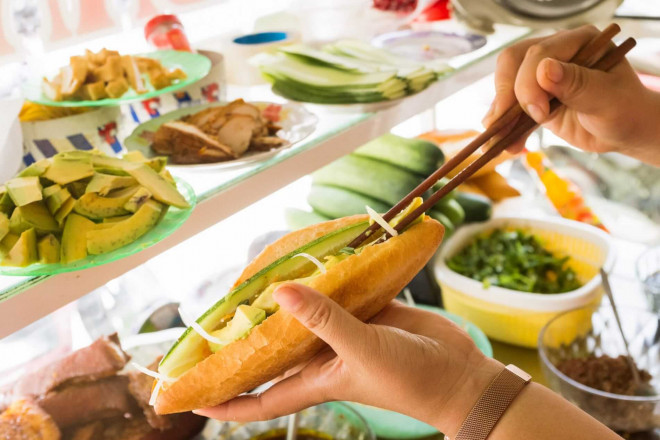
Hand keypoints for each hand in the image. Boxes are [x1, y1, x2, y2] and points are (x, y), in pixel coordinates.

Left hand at [195, 283, 502, 437]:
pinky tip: (312, 261)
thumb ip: (323, 320)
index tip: (191, 395)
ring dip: (282, 304)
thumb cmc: (410, 379)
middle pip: (273, 353)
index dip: (224, 401)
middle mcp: (321, 358)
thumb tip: (280, 292)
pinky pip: (335, 296)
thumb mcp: (362, 351)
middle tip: (216, 315)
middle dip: (245, 341)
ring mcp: (342, 334)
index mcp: (313, 379)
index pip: (258, 400)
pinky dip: (323, 282)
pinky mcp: (364, 314)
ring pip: (302, 318)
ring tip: (255, 279)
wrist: (458, 374)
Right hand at [484, 25, 659, 164]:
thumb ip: (577, 83)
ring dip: (500, 116)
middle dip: (507, 96)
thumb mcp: (607, 97)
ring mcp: (540, 76)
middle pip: (513, 64)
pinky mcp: (532, 98)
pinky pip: (509, 109)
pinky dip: (505, 128)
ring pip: (506, 87)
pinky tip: (508, 144)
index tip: (538, 113)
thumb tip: (544, 70)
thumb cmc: (624, 110)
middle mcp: (554, 53)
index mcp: (577, 42)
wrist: (623, 129)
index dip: (529, 82)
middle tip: (508, 126)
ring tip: (501, 141)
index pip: (538, 53)